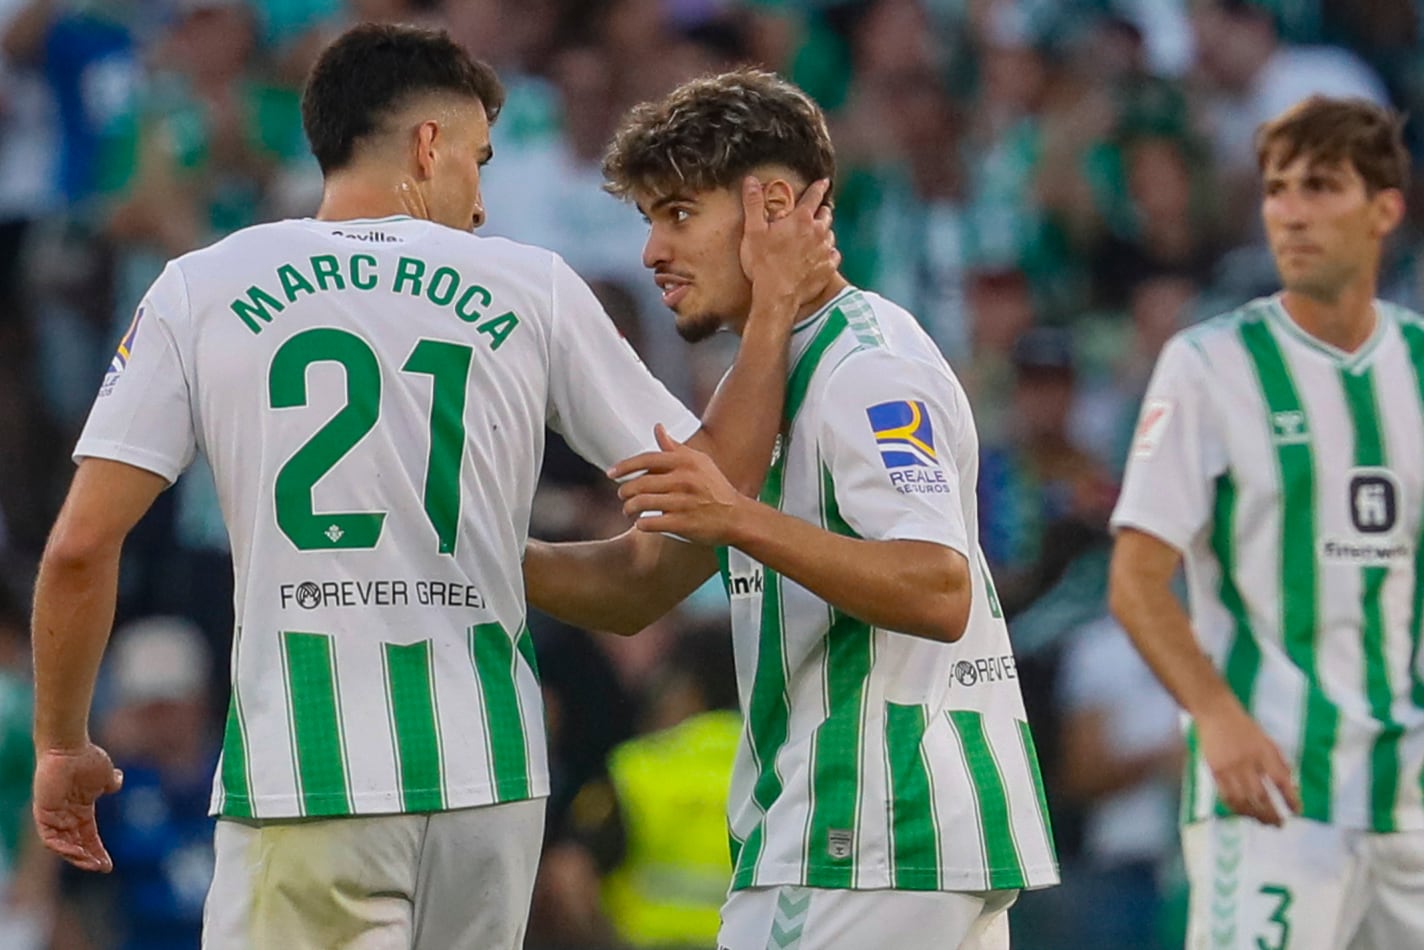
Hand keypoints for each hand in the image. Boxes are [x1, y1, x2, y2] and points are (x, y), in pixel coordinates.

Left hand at [33, 743, 123, 871]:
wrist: (70, 748)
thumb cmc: (87, 759)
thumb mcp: (105, 775)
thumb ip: (111, 782)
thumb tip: (117, 782)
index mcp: (81, 810)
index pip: (89, 837)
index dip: (98, 851)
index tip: (108, 866)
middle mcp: (66, 817)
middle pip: (76, 845)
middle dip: (88, 858)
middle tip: (101, 867)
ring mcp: (54, 816)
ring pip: (62, 846)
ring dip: (76, 856)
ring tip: (90, 863)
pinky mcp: (43, 814)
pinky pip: (49, 838)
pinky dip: (61, 847)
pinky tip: (76, 852)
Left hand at [610, 425, 748, 544]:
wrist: (736, 516)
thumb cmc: (714, 487)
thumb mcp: (699, 462)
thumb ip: (675, 448)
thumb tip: (658, 427)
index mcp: (686, 462)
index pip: (647, 459)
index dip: (625, 466)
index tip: (611, 473)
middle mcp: (684, 480)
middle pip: (640, 483)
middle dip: (625, 491)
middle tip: (622, 495)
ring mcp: (684, 502)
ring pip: (642, 503)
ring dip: (629, 508)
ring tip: (628, 510)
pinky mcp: (684, 523)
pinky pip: (651, 523)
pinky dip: (642, 524)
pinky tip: (642, 523)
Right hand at [740, 177, 838, 312]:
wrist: (776, 296)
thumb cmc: (763, 264)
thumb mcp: (753, 231)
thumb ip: (754, 204)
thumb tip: (751, 181)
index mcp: (801, 219)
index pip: (814, 196)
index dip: (819, 187)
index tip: (823, 182)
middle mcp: (818, 232)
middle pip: (826, 214)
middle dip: (822, 211)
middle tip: (817, 212)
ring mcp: (825, 251)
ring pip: (831, 234)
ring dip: (824, 233)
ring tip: (816, 236)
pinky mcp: (828, 268)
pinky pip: (834, 255)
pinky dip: (828, 253)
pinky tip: (821, 256)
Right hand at [1196, 703, 1300, 825]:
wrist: (1215, 713)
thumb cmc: (1245, 727)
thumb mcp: (1267, 741)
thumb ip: (1279, 763)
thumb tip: (1291, 787)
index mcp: (1264, 752)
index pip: (1281, 781)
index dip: (1291, 798)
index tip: (1297, 811)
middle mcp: (1247, 761)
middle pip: (1262, 796)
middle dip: (1273, 813)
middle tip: (1280, 824)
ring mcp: (1229, 768)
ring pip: (1243, 800)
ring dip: (1255, 815)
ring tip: (1264, 823)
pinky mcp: (1215, 771)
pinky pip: (1226, 796)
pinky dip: (1237, 808)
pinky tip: (1244, 813)